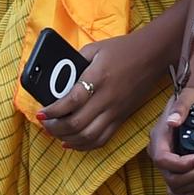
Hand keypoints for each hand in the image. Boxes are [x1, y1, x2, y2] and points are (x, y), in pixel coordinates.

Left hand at [38, 30, 158, 149]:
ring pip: (88, 137)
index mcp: (98, 77)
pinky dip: (85, 146)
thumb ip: (77, 61)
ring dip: (67, 139)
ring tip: (55, 133)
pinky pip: (102, 140)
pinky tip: (72, 142)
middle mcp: (106, 98)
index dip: (53, 111)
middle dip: (55, 127)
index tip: (41, 112)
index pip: (71, 101)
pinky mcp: (122, 118)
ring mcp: (115, 111)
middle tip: (45, 123)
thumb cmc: (123, 49)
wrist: (152, 55)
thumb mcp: (96, 48)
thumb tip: (60, 76)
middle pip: (77, 124)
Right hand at [148, 85, 193, 194]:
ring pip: (175, 187)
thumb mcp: (189, 95)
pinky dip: (191, 190)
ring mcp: (168, 162)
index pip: (162, 159)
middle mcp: (160, 151)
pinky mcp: (177, 169)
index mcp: (159, 136)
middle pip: (170, 177)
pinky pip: (178, 190)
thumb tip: (172, 122)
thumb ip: (181, 106)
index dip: (181, 164)